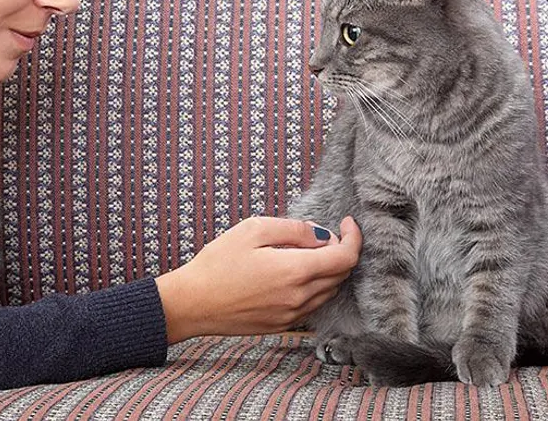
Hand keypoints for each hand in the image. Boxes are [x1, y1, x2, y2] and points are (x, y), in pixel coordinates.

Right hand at [155, 216, 361, 342]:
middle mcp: (300, 297)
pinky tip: (294, 274)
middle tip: (322, 235)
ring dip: (329, 270)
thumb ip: (293, 229)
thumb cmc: (217, 263)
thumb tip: (321, 234)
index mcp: (294, 271)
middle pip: (342, 275)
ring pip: (330, 291)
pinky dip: (315, 287)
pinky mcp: (283, 325)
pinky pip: (313, 305)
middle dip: (341, 251)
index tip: (348, 223)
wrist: (193, 303)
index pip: (345, 257)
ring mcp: (293, 315)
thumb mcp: (252, 230)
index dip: (354, 237)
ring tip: (305, 252)